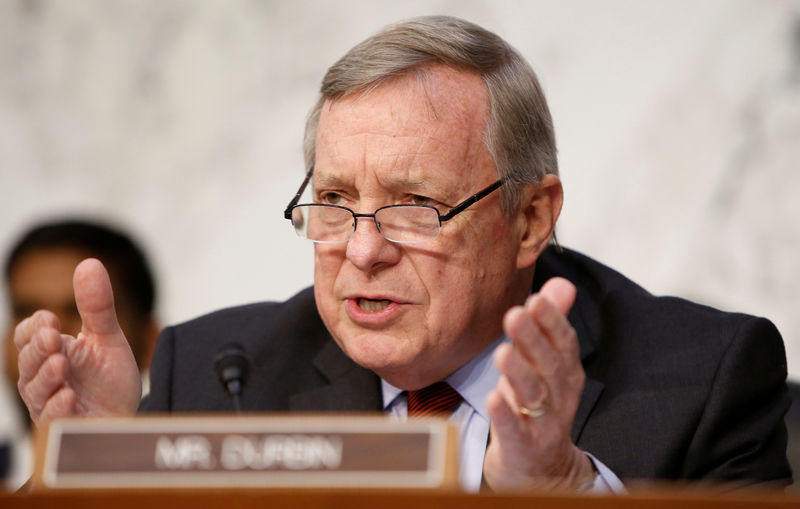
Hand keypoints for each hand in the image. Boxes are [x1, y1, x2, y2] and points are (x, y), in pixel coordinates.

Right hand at [14, 258, 141, 423]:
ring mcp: (49, 402)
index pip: (27, 335)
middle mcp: (43, 377)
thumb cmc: (109, 378)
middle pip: (27, 360)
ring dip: (46, 375)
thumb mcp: (107, 337)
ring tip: (61, 363)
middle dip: (38, 348)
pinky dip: (57, 406)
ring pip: (34, 389)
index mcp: (51, 351)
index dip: (34, 327)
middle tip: (53, 338)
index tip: (50, 319)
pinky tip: (68, 395)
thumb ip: (97, 306)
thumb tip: (89, 263)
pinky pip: (51, 419)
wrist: (128, 413)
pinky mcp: (63, 426)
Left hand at [483, 277, 593, 491]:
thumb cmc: (537, 406)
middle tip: (515, 314)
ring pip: (533, 396)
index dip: (552, 321)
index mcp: (566, 373)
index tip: (536, 298)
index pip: (564, 343)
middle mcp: (559, 396)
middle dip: (534, 339)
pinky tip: (492, 398)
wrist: (541, 470)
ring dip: (519, 372)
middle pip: (549, 366)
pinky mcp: (523, 448)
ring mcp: (543, 425)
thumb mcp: (546, 365)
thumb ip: (552, 324)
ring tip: (502, 352)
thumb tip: (562, 282)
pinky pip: (514, 431)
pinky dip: (505, 415)